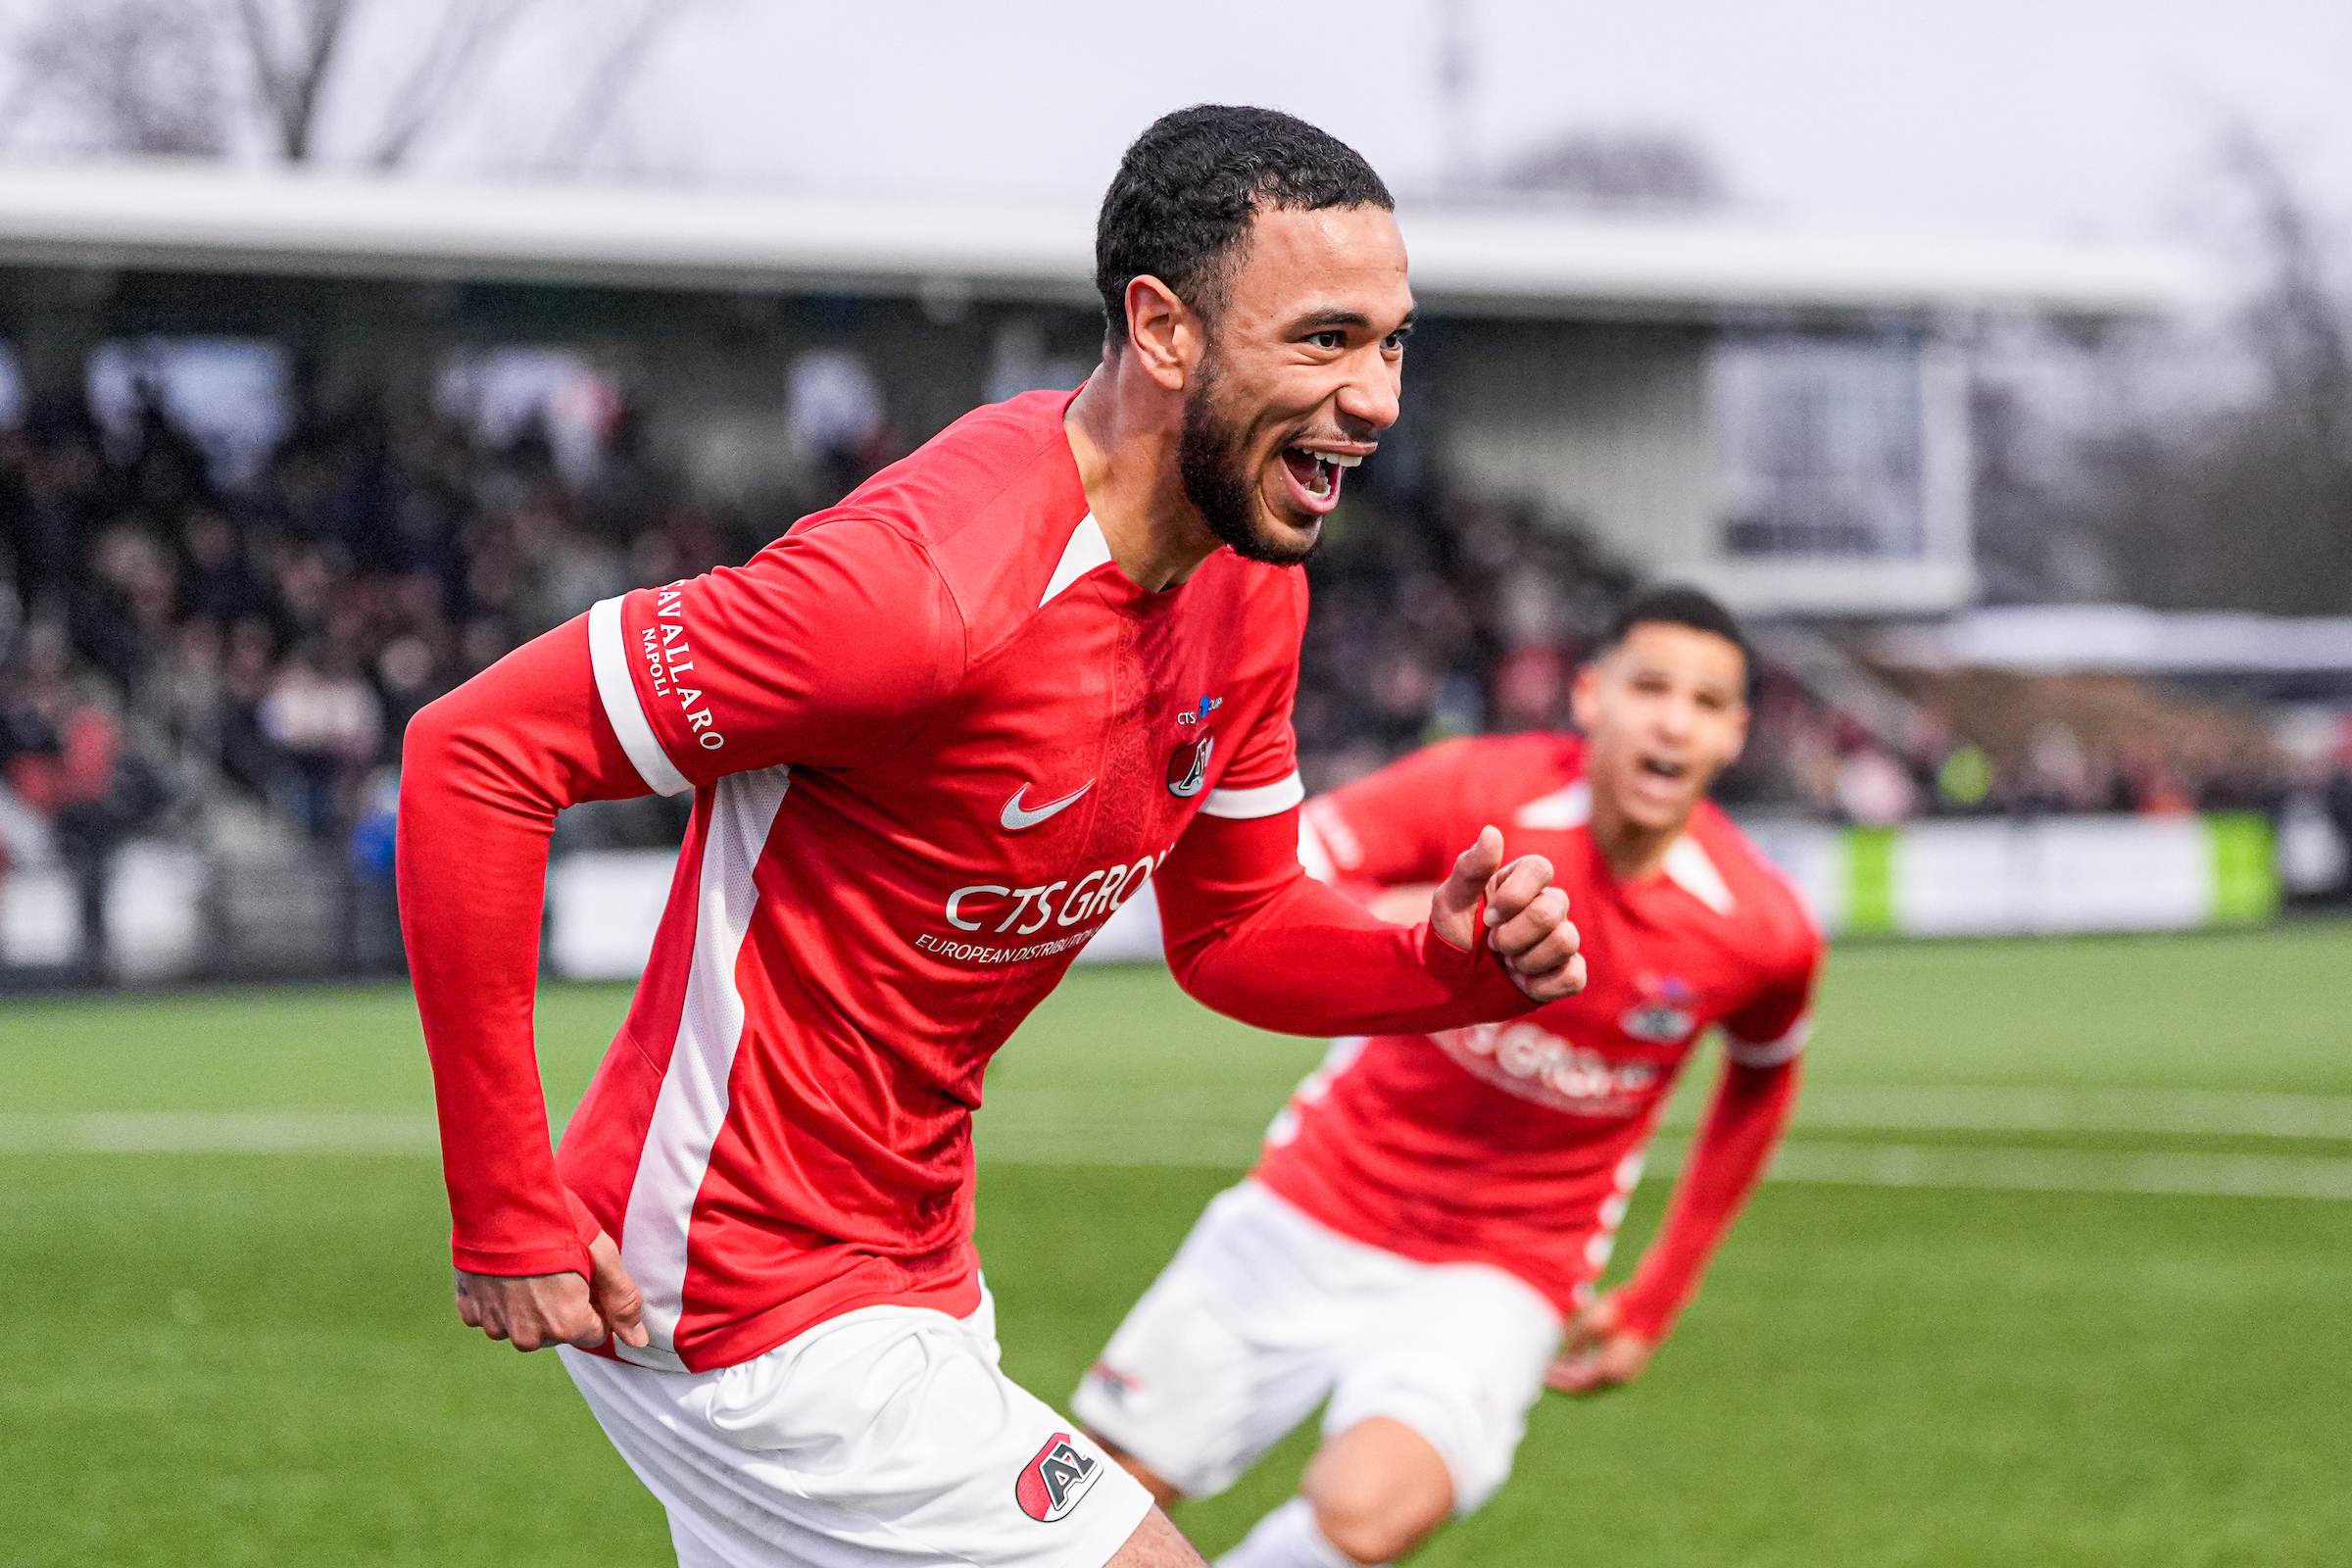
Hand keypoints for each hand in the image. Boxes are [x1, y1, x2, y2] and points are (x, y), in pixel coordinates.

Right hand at [453, 1230, 649, 1351]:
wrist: (500, 1198)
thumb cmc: (557, 1222)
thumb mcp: (603, 1256)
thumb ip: (622, 1301)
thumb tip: (639, 1340)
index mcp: (565, 1325)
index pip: (595, 1332)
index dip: (596, 1302)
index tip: (588, 1275)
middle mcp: (529, 1336)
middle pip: (559, 1331)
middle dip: (564, 1305)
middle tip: (559, 1266)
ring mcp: (495, 1325)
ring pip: (525, 1325)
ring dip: (531, 1304)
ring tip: (532, 1266)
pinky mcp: (470, 1311)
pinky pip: (494, 1315)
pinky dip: (501, 1298)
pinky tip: (506, 1270)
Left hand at [1429, 825, 1585, 1002]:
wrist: (1450, 985)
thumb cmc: (1451, 937)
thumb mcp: (1450, 902)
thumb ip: (1470, 868)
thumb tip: (1491, 832)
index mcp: (1521, 881)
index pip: (1541, 868)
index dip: (1514, 896)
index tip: (1487, 917)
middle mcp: (1548, 905)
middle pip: (1550, 911)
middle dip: (1512, 936)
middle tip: (1492, 945)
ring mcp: (1561, 938)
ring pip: (1565, 942)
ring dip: (1525, 960)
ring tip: (1507, 963)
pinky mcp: (1567, 972)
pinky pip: (1573, 977)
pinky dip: (1541, 985)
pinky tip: (1521, 982)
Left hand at [1544, 1295, 1654, 1394]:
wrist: (1654, 1303)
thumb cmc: (1621, 1311)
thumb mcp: (1590, 1324)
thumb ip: (1574, 1344)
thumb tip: (1563, 1357)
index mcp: (1609, 1371)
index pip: (1576, 1384)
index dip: (1558, 1380)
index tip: (1542, 1374)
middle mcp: (1619, 1378)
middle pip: (1586, 1386)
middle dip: (1565, 1379)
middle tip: (1547, 1370)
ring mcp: (1628, 1373)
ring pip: (1596, 1380)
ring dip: (1577, 1373)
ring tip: (1558, 1363)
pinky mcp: (1633, 1365)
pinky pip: (1607, 1373)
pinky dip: (1590, 1368)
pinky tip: (1576, 1358)